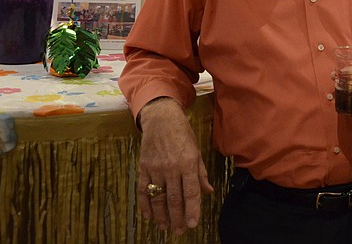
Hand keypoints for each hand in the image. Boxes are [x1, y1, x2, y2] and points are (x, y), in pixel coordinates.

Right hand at [137, 97, 213, 234]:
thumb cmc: (182, 134)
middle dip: (177, 217)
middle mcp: (171, 168)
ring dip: (161, 215)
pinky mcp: (143, 167)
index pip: (191, 191)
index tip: (193, 224)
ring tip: (165, 227)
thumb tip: (209, 191)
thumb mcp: (196, 150)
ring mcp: (155, 168)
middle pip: (173, 198)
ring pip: (157, 197)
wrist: (161, 119)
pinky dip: (144, 204)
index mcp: (188, 163)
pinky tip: (148, 216)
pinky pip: (142, 190)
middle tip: (179, 231)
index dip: (192, 209)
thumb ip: (201, 173)